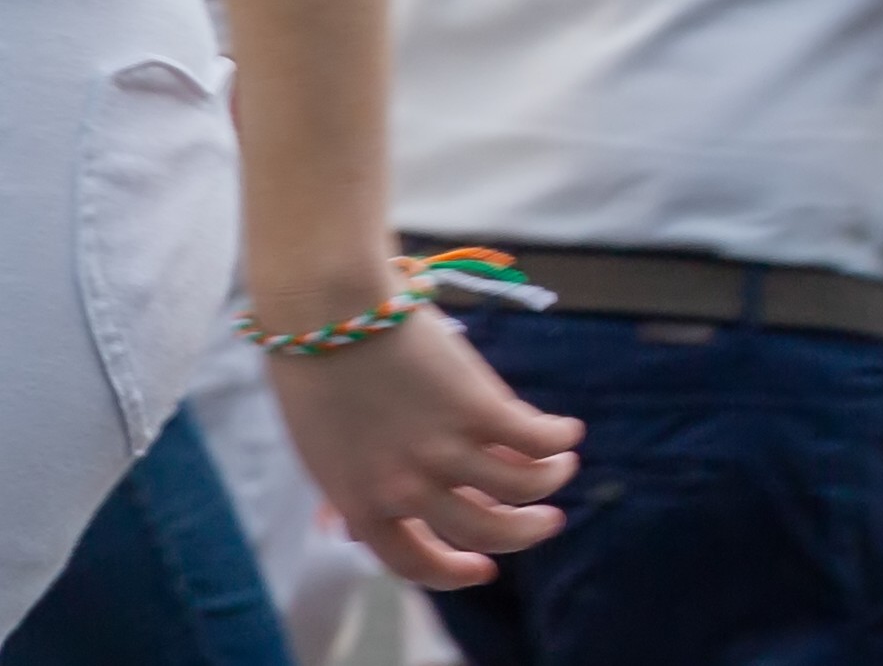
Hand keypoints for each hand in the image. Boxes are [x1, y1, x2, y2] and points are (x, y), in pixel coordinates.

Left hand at [264, 301, 585, 587]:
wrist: (327, 310)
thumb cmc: (315, 371)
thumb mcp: (324, 452)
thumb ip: (352, 494)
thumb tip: (357, 532)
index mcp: (362, 505)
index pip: (415, 565)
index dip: (456, 573)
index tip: (484, 568)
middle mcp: (407, 490)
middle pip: (485, 531)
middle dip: (525, 532)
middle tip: (547, 521)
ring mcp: (445, 451)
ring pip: (523, 487)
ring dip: (551, 479)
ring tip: (563, 465)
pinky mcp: (478, 409)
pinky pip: (536, 439)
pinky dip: (560, 438)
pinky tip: (568, 431)